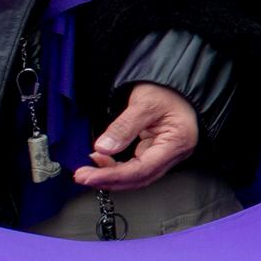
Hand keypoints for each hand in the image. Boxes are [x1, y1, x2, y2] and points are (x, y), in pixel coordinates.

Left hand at [71, 83, 200, 190]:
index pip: (141, 169)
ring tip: (90, 169)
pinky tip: (103, 160)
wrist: (177, 81)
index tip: (88, 176)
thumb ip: (123, 127)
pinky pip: (137, 166)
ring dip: (112, 175)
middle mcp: (175, 153)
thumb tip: (103, 148)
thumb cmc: (169, 89)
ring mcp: (167, 153)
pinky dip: (118, 167)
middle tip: (83, 176)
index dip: (112, 176)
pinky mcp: (157, 150)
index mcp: (176, 143)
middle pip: (140, 178)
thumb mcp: (144, 102)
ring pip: (137, 175)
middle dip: (109, 180)